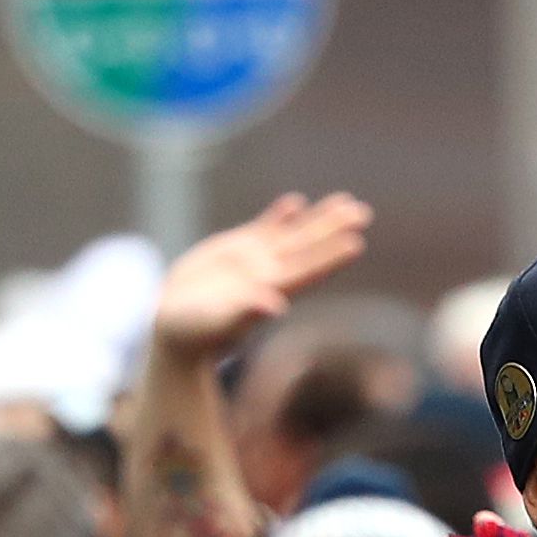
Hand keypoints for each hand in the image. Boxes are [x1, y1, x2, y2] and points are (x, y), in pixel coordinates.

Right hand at [151, 192, 373, 364]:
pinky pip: (263, 230)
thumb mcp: (217, 323)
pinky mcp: (235, 252)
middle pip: (309, 248)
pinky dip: (279, 216)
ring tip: (346, 202)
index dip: (331, 255)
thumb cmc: (192, 334)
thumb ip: (246, 313)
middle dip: (335, 229)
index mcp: (270, 292)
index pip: (308, 271)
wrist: (172, 330)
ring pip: (293, 235)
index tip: (356, 241)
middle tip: (364, 212)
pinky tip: (295, 202)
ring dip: (318, 219)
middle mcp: (269, 276)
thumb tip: (275, 306)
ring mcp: (254, 262)